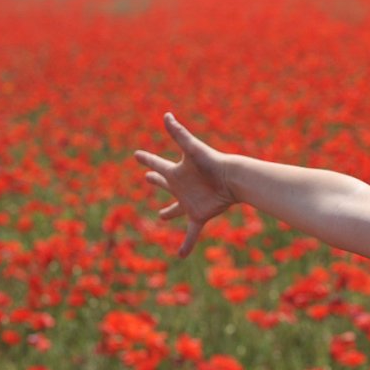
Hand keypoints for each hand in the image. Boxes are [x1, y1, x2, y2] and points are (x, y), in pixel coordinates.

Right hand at [134, 113, 235, 256]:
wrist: (232, 179)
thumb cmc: (212, 163)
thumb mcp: (192, 149)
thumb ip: (179, 134)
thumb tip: (167, 115)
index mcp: (176, 172)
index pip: (157, 164)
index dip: (147, 159)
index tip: (137, 155)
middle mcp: (182, 186)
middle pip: (165, 183)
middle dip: (156, 180)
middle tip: (147, 177)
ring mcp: (190, 202)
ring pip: (176, 209)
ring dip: (169, 212)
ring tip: (161, 216)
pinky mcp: (199, 214)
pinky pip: (191, 232)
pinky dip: (186, 244)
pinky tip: (180, 255)